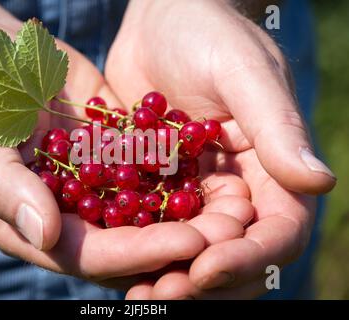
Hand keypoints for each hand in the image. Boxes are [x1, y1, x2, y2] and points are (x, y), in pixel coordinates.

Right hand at [0, 24, 214, 288]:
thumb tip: (44, 234)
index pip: (89, 252)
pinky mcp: (113, 156)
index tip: (188, 243)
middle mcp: (68, 215)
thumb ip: (6, 191)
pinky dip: (181, 176)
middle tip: (229, 235)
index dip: (137, 252)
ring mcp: (93, 186)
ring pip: (146, 211)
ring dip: (190, 215)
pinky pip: (150, 171)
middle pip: (127, 242)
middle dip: (177, 243)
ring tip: (237, 212)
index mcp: (30, 225)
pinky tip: (220, 175)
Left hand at [105, 0, 335, 297]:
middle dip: (200, 281)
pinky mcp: (152, 183)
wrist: (161, 18)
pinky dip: (134, 248)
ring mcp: (192, 190)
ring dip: (164, 275)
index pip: (274, 231)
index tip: (207, 267)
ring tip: (135, 294)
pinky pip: (147, 224)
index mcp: (270, 170)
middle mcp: (234, 188)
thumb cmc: (208, 33)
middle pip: (230, 253)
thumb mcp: (244, 71)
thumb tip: (320, 182)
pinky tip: (110, 261)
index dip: (248, 257)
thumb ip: (277, 126)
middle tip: (159, 295)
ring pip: (187, 249)